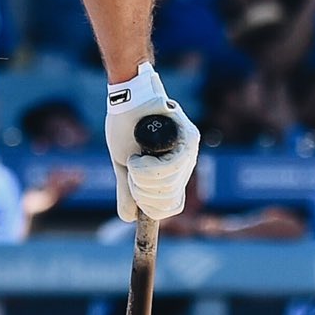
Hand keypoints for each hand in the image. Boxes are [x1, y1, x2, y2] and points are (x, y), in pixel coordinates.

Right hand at [104, 63, 200, 223]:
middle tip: (131, 171)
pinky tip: (137, 158)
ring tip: (133, 160)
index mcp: (174, 171)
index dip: (151, 208)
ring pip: (168, 186)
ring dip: (142, 179)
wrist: (127, 96)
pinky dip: (147, 170)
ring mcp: (190, 150)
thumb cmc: (126, 126)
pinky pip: (169, 169)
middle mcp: (187, 162)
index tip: (134, 192)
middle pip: (168, 200)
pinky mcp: (188, 138)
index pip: (172, 206)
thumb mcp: (124, 165)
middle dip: (142, 193)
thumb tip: (128, 218)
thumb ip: (128, 190)